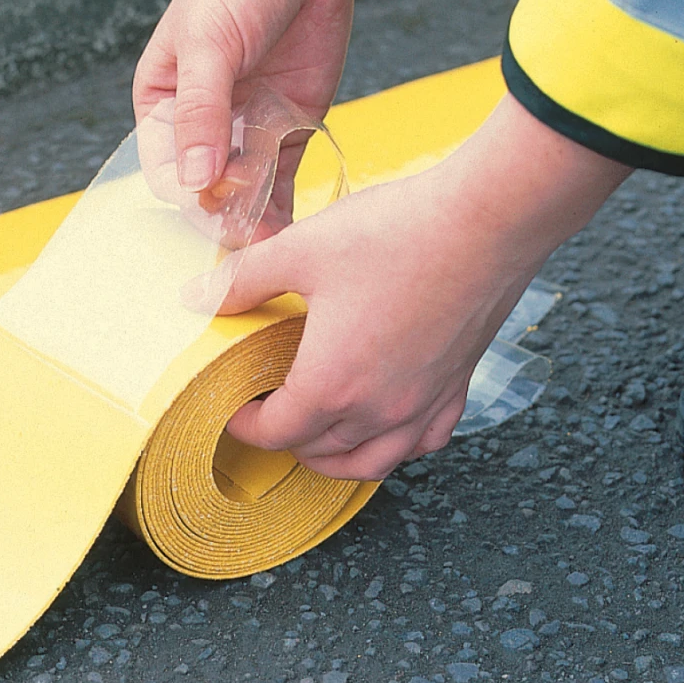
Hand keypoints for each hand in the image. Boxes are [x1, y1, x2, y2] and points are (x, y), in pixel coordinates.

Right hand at [133, 0, 362, 216]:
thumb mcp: (210, 44)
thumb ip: (201, 114)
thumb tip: (192, 181)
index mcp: (162, 101)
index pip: (163, 167)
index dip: (187, 190)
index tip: (217, 200)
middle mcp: (201, 122)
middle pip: (203, 186)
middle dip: (223, 210)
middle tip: (251, 231)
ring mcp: (246, 125)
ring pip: (244, 189)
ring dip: (255, 215)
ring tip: (275, 237)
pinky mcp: (288, 126)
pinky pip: (281, 179)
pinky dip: (284, 205)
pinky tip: (292, 230)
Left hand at [219, 95, 630, 480]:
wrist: (486, 220)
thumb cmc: (396, 235)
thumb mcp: (300, 249)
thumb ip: (242, 279)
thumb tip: (196, 298)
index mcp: (331, 384)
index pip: (275, 433)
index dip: (244, 425)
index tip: (233, 407)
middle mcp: (379, 409)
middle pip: (318, 452)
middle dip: (284, 438)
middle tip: (267, 411)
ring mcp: (423, 403)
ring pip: (371, 462)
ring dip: (334, 457)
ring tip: (314, 436)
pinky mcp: (457, 386)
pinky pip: (423, 441)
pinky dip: (396, 445)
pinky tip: (385, 423)